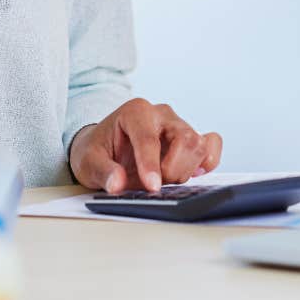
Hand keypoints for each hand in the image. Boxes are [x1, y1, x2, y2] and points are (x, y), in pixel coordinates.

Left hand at [68, 98, 221, 193]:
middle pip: (184, 139)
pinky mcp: (190, 138)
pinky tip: (194, 173)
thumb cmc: (97, 150)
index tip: (152, 187)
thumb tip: (118, 183)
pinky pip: (212, 144)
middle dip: (172, 169)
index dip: (151, 165)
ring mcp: (178, 125)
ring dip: (187, 169)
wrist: (104, 148)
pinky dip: (208, 161)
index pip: (148, 138)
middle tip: (155, 185)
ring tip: (168, 179)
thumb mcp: (88, 161)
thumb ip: (103, 172)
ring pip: (199, 144)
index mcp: (135, 111)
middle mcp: (160, 114)